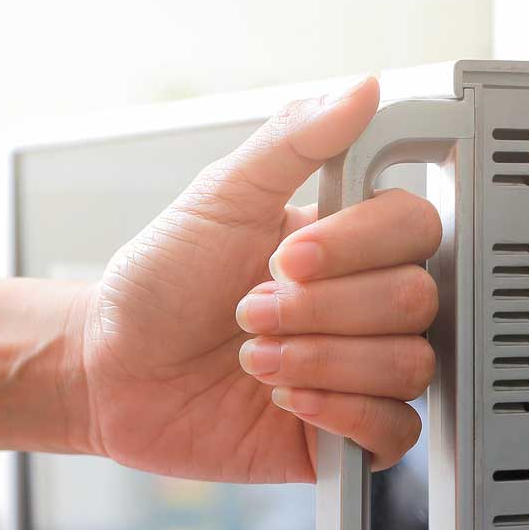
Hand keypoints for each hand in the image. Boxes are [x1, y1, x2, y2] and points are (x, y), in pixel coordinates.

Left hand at [69, 77, 441, 481]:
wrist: (113, 370)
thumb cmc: (159, 285)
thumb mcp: (220, 197)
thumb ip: (293, 141)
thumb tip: (361, 91)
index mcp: (349, 245)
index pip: (414, 231)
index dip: (357, 247)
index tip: (287, 257)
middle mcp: (364, 308)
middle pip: (415, 301)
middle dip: (323, 311)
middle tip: (251, 311)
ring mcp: (360, 372)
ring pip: (408, 368)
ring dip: (321, 362)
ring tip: (257, 360)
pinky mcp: (347, 438)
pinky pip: (395, 433)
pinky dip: (341, 415)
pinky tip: (288, 402)